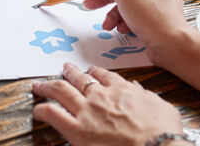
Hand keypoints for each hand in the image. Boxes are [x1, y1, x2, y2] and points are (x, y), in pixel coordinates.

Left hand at [33, 63, 183, 145]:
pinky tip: (37, 109)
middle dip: (69, 72)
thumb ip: (146, 95)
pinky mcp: (77, 129)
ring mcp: (86, 111)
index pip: (103, 75)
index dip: (94, 71)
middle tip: (63, 69)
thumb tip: (137, 88)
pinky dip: (42, 109)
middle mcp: (100, 96)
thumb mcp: (161, 106)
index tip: (90, 70)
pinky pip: (53, 114)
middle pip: (79, 79)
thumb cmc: (162, 131)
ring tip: (40, 85)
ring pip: (61, 90)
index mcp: (121, 90)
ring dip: (48, 86)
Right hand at [82, 0, 189, 61]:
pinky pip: (133, 16)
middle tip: (90, 4)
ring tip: (108, 24)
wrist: (172, 46)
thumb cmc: (155, 18)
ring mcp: (157, 5)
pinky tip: (122, 29)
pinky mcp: (155, 20)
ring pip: (126, 4)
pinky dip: (124, 22)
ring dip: (113, 14)